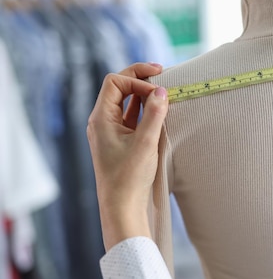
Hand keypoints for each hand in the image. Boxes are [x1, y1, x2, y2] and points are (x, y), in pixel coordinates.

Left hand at [86, 62, 168, 250]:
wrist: (122, 207)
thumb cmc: (129, 178)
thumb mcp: (145, 143)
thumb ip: (154, 115)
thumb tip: (162, 91)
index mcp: (101, 118)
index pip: (115, 83)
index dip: (137, 81)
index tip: (158, 93)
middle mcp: (102, 121)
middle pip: (119, 87)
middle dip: (140, 78)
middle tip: (162, 71)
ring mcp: (111, 130)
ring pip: (126, 101)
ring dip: (144, 93)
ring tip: (164, 91)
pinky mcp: (121, 140)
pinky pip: (132, 115)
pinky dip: (145, 108)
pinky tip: (160, 110)